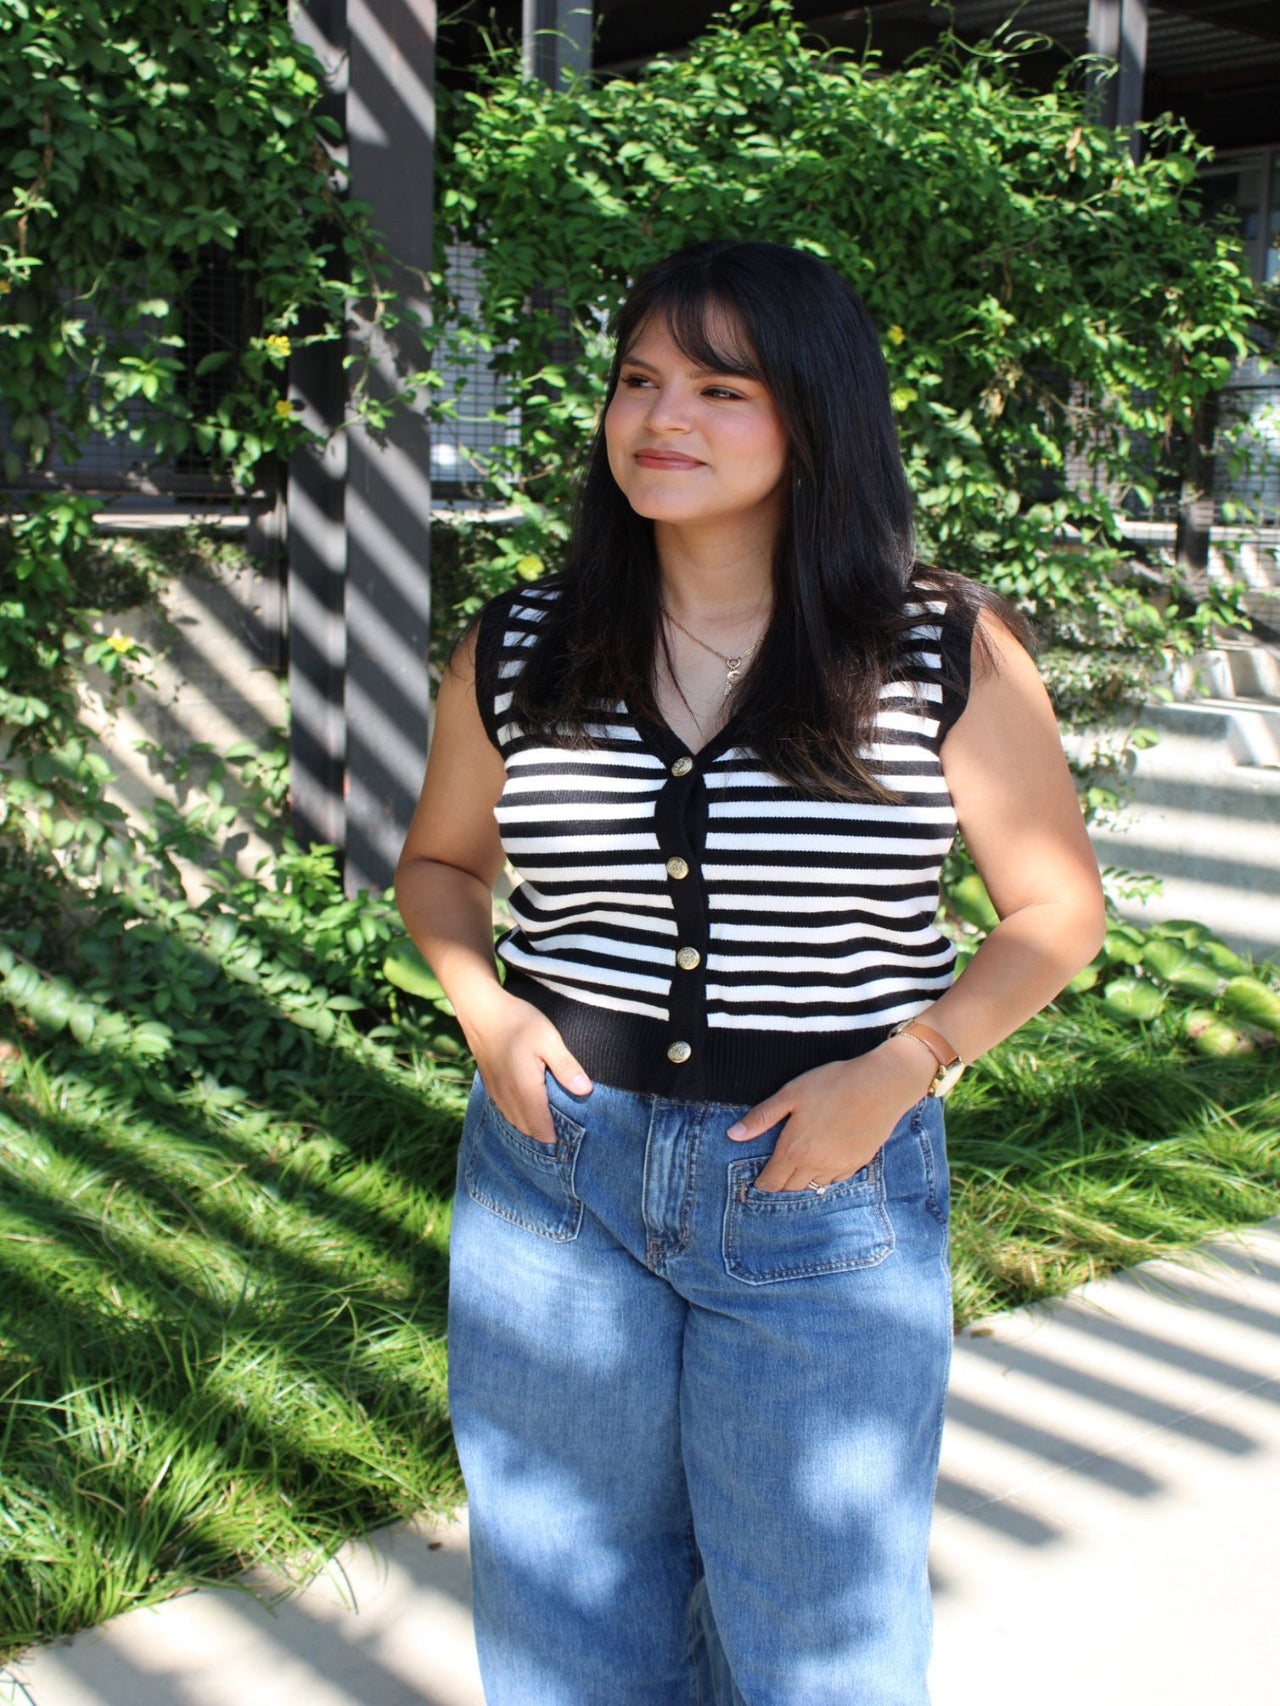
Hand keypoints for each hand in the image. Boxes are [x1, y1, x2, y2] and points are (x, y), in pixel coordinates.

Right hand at [461, 987, 591, 1142]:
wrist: (481, 1010)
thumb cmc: (518, 1021)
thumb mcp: (548, 1038)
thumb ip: (566, 1066)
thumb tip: (585, 1090)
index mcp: (525, 1088)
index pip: (540, 1128)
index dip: (554, 1140)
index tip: (569, 1146)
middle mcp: (508, 1096)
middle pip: (527, 1130)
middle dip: (543, 1138)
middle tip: (564, 1138)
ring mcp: (496, 1091)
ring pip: (514, 1122)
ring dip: (530, 1128)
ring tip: (548, 1128)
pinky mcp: (490, 1084)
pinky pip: (504, 1111)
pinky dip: (517, 1118)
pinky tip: (527, 1112)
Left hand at [726, 1039, 935, 1192]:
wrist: (882, 1084)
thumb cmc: (833, 1083)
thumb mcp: (791, 1093)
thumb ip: (761, 1117)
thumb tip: (733, 1135)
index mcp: (795, 1149)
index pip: (772, 1182)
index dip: (762, 1184)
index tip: (758, 1180)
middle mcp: (816, 1165)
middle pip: (791, 1189)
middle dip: (780, 1183)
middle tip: (775, 1172)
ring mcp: (839, 1166)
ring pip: (814, 1187)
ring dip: (803, 1181)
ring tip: (798, 1167)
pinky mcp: (858, 1163)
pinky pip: (835, 1180)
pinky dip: (825, 1176)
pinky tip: (823, 1160)